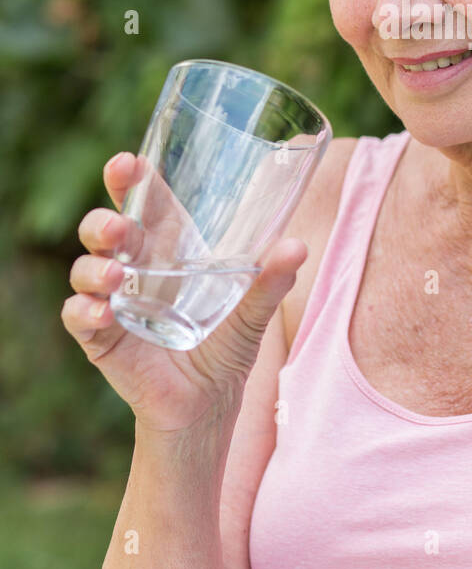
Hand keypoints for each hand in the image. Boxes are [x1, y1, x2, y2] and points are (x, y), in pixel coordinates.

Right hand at [62, 150, 306, 434]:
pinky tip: (103, 312)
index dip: (129, 178)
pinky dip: (85, 311)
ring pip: (85, 268)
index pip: (142, 201)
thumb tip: (297, 247)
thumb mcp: (252, 313)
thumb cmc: (225, 346)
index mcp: (167, 246)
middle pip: (104, 228)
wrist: (208, 405)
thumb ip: (271, 281)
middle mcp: (134, 266)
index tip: (127, 163)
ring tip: (118, 275)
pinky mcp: (101, 337)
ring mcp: (113, 300)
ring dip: (95, 266)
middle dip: (103, 220)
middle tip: (119, 226)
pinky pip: (78, 316)